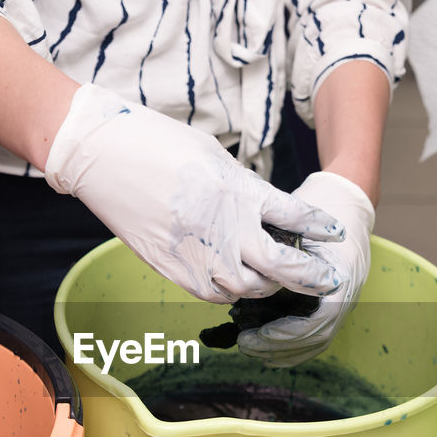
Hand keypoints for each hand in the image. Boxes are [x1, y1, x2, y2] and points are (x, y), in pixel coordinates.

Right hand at [44, 84, 345, 303]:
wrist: (102, 155)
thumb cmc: (158, 144)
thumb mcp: (215, 157)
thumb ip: (244, 189)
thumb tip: (265, 212)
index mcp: (238, 190)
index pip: (295, 216)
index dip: (319, 228)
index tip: (335, 234)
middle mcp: (222, 226)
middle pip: (280, 266)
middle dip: (308, 276)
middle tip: (326, 280)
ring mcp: (195, 251)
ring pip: (246, 287)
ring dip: (266, 285)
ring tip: (276, 281)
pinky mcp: (170, 267)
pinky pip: (212, 292)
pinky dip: (230, 291)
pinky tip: (235, 281)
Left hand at [237, 172, 372, 366]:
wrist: (347, 199)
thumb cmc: (319, 208)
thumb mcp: (296, 225)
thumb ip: (278, 253)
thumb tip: (244, 280)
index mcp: (340, 277)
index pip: (320, 319)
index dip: (287, 333)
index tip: (257, 333)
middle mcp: (347, 294)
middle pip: (318, 337)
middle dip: (279, 348)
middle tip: (245, 344)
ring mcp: (344, 300)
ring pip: (318, 341)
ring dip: (284, 351)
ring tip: (252, 348)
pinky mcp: (334, 301)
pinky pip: (317, 333)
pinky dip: (294, 347)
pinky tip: (268, 349)